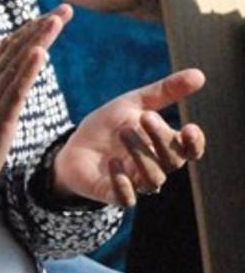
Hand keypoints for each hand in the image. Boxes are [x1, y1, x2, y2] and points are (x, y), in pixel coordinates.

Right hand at [0, 5, 69, 194]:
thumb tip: (2, 49)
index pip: (12, 49)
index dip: (33, 30)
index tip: (55, 15)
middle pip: (17, 50)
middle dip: (41, 28)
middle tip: (65, 9)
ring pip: (18, 64)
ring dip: (37, 40)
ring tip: (55, 21)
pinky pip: (15, 91)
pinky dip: (27, 70)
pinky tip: (39, 54)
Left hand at [52, 69, 205, 205]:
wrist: (73, 146)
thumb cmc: (109, 126)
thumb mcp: (133, 103)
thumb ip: (164, 91)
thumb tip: (199, 74)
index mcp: (163, 146)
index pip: (190, 151)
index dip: (194, 143)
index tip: (189, 128)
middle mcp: (155, 167)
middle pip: (172, 162)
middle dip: (161, 139)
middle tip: (145, 117)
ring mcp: (135, 182)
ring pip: (153, 179)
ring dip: (141, 155)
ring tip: (124, 132)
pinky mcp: (113, 194)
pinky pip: (126, 198)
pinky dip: (123, 183)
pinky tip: (113, 163)